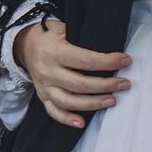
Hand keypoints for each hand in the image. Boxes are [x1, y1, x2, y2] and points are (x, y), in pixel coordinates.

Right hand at [14, 18, 130, 130]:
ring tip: (112, 100)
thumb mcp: (65, 29)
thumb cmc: (51, 36)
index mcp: (54, 51)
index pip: (85, 60)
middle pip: (80, 84)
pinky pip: (54, 111)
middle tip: (124, 84)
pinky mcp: (42, 96)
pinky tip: (82, 123)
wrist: (25, 44)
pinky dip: (67, 119)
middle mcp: (47, 71)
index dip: (108, 62)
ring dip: (93, 103)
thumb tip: (112, 53)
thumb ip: (84, 41)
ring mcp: (43, 86)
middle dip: (106, 85)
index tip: (126, 61)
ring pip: (69, 101)